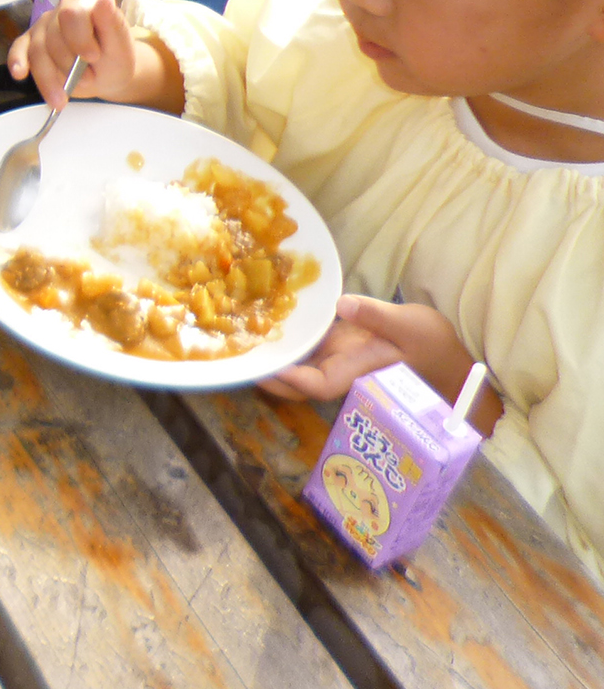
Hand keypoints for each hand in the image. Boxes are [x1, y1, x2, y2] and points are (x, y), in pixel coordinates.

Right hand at [7, 0, 142, 109]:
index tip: (93, 57)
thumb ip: (112, 23)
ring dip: (48, 78)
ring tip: (62, 99)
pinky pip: (18, 50)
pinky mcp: (30, 43)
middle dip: (67, 65)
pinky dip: (17, 62)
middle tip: (88, 80)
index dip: (79, 38)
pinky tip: (19, 73)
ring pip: (36, 50)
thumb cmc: (114, 60)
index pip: (71, 15)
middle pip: (52, 37)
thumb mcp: (120, 47)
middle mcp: (61, 12)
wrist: (105, 76)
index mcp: (85, 6)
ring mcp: (43, 27)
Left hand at [262, 295, 501, 432]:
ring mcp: (339, 359)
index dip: (288, 378)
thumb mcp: (411, 325)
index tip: (263, 364)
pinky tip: (268, 320)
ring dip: (274, 354)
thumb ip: (376, 315)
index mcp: (357, 372)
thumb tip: (342, 304)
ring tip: (241, 335)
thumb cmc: (435, 347)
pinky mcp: (339, 346)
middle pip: (296, 382)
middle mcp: (342, 370)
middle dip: (267, 372)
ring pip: (298, 365)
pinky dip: (290, 339)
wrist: (453, 360)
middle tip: (236, 352)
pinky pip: (308, 347)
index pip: (316, 384)